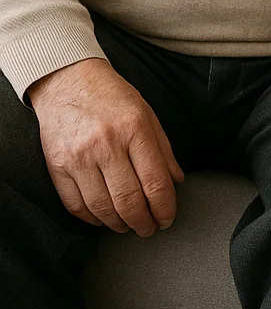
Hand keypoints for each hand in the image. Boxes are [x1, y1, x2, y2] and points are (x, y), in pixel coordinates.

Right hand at [28, 58, 184, 236]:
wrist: (67, 80)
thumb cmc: (110, 97)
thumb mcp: (146, 113)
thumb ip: (163, 149)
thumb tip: (176, 182)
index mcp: (134, 128)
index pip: (155, 182)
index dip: (164, 208)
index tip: (167, 218)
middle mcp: (106, 144)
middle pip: (129, 201)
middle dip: (144, 223)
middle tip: (149, 228)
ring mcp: (78, 157)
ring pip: (102, 208)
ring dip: (119, 225)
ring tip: (128, 225)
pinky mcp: (56, 166)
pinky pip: (76, 205)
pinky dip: (92, 219)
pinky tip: (104, 217)